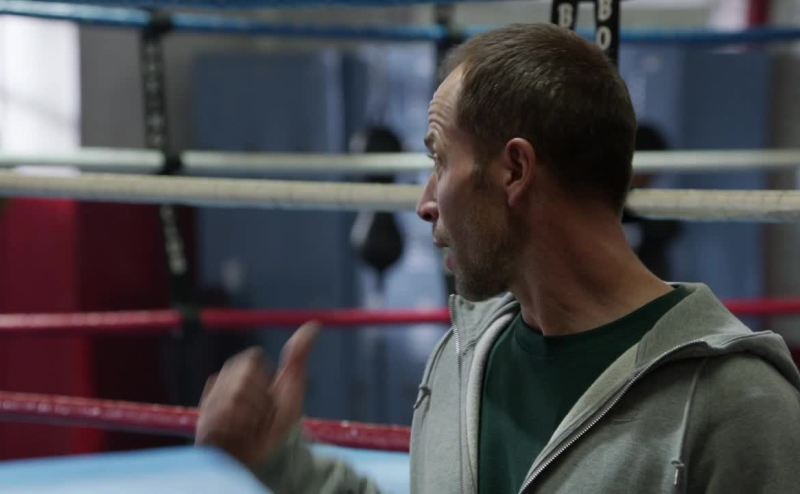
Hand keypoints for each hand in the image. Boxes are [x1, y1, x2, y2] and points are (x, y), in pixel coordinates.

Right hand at [195, 322, 320, 466]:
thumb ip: (298, 355)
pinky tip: (240, 437)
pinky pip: (222, 419)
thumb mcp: (292, 386)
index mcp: (240, 371)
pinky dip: (239, 430)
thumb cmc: (281, 420)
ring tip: (251, 427)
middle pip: (242, 377)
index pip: (252, 360)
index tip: (270, 394)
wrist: (271, 454)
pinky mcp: (204, 428)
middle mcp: (222, 385)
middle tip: (262, 415)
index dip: (267, 378)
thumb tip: (314, 325)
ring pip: (233, 397)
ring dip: (252, 417)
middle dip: (260, 399)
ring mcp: (211, 406)